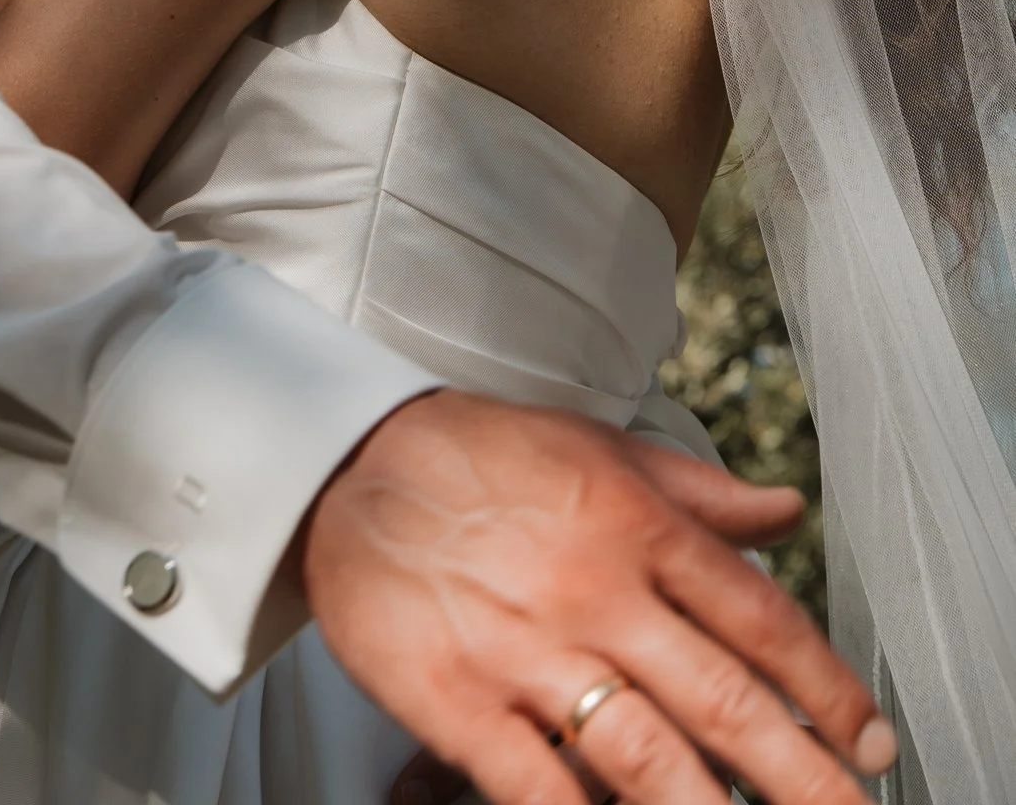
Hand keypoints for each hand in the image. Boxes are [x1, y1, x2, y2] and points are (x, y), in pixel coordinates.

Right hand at [306, 390, 895, 804]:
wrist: (351, 462)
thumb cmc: (483, 455)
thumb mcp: (600, 450)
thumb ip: (699, 492)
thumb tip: (785, 512)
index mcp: (636, 526)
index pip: (759, 617)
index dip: (828, 687)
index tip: (871, 739)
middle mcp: (595, 590)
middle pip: (724, 700)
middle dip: (805, 774)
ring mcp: (526, 651)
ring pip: (645, 756)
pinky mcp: (459, 699)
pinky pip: (538, 787)